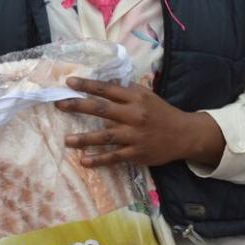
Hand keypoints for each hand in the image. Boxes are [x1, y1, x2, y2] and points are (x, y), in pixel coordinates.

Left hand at [56, 77, 225, 168]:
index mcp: (137, 98)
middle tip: (59, 105)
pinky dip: (98, 159)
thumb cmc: (162, 113)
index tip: (69, 83)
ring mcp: (135, 135)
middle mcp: (134, 115)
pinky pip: (114, 157)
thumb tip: (106, 84)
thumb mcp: (148, 97)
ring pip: (105, 137)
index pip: (108, 90)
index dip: (88, 85)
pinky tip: (84, 161)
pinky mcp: (136, 152)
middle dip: (78, 106)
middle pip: (102, 109)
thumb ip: (127, 91)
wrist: (184, 135)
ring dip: (84, 139)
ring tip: (66, 140)